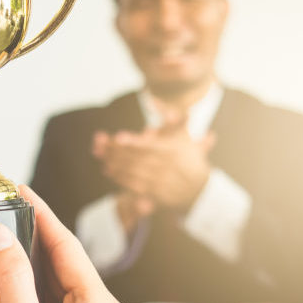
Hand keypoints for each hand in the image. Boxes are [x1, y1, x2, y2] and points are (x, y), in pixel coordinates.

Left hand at [94, 123, 213, 211]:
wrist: (202, 192)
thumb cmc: (190, 160)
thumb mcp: (186, 141)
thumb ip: (175, 124)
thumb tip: (162, 106)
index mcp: (175, 152)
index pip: (151, 146)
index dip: (134, 141)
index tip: (118, 136)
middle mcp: (169, 168)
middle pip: (139, 159)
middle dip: (119, 153)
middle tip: (100, 147)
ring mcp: (164, 183)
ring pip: (136, 173)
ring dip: (117, 166)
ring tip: (103, 160)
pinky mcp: (158, 196)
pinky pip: (137, 186)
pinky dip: (121, 178)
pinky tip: (110, 172)